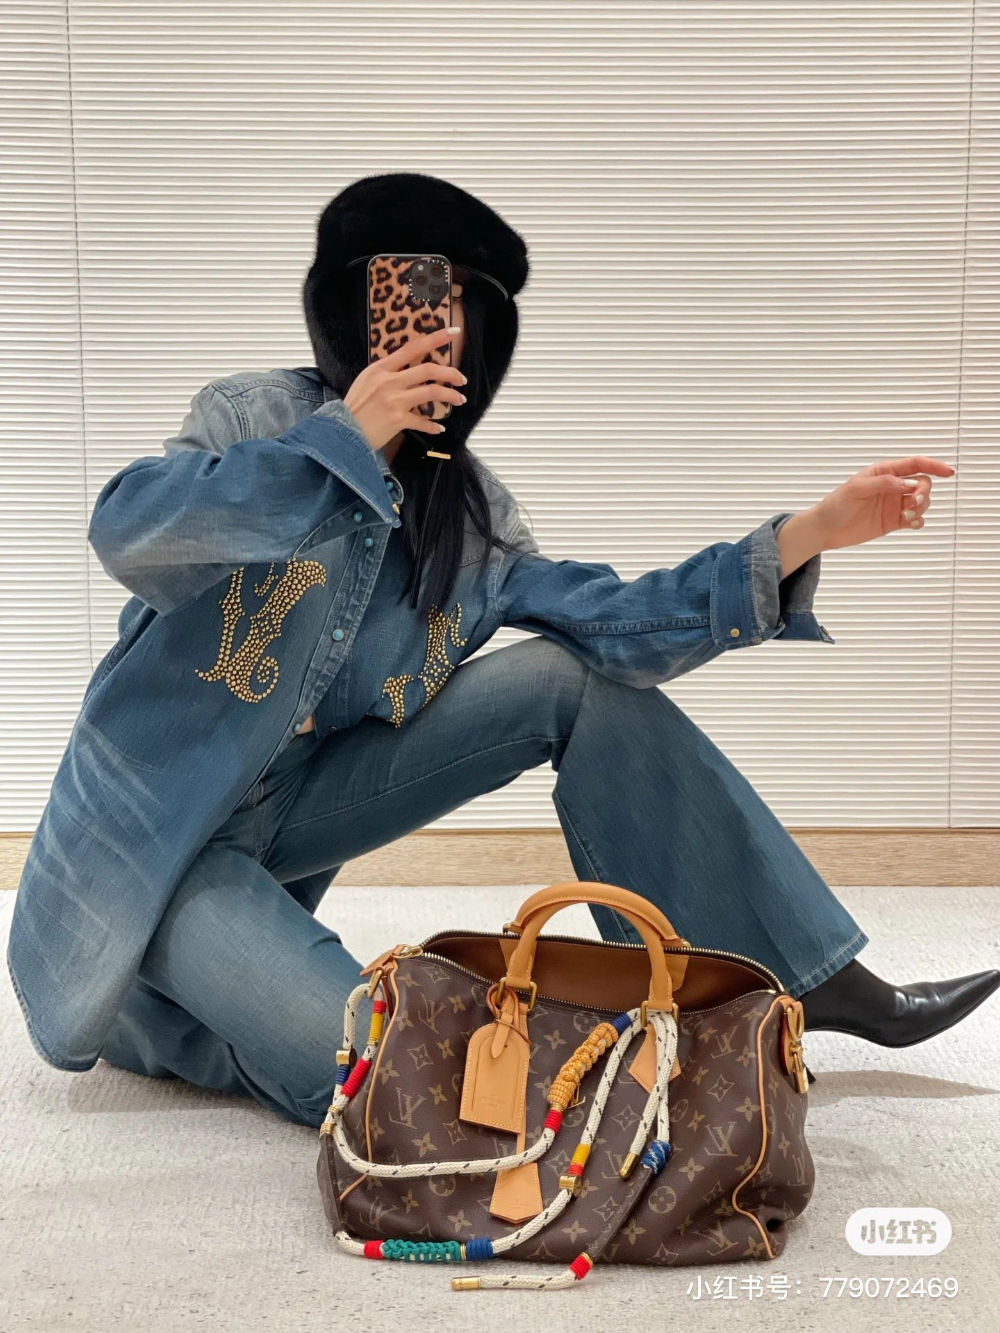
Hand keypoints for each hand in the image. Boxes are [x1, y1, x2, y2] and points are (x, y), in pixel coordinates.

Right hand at [342, 326, 467, 451]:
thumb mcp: (366, 381)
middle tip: (461, 379)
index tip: (453, 332)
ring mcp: (394, 400)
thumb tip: (408, 369)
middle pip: (428, 370)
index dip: (435, 338)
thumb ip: (387, 373)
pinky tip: (439, 429)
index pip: (412, 348)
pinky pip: (423, 422)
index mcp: (381, 368)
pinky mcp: (397, 420)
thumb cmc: (354, 407)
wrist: (342, 432)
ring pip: (432, 392)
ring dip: (450, 396)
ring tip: (459, 399)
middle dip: (450, 373)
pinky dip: (433, 426)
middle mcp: (389, 381)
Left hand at [800, 455, 954, 556]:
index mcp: (884, 472)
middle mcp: (892, 486)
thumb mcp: (856, 489)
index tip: (948, 472)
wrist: (825, 529)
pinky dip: (918, 520)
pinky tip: (912, 523)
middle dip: (924, 491)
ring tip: (907, 515)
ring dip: (921, 507)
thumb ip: (883, 483)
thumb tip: (909, 483)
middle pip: (923, 483)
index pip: (914, 464)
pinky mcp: (893, 521)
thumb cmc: (836, 504)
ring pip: (922, 501)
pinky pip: (915, 519)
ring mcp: (894, 504)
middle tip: (913, 502)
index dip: (934, 465)